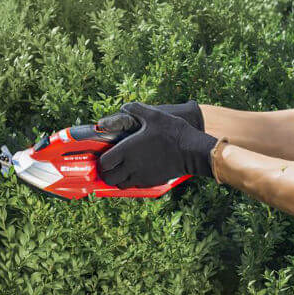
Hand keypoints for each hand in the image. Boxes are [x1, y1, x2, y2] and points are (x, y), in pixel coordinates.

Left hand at [97, 102, 217, 188]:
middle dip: (106, 172)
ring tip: (122, 168)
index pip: (104, 163)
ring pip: (120, 185)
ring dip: (118, 178)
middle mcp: (131, 166)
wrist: (191, 151)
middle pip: (108, 178)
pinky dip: (131, 181)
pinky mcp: (152, 182)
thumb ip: (135, 109)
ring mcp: (141, 176)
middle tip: (111, 164)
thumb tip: (124, 107)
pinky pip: (134, 186)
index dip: (101, 160)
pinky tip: (137, 171)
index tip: (105, 154)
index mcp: (127, 150)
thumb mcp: (153, 115)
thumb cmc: (172, 132)